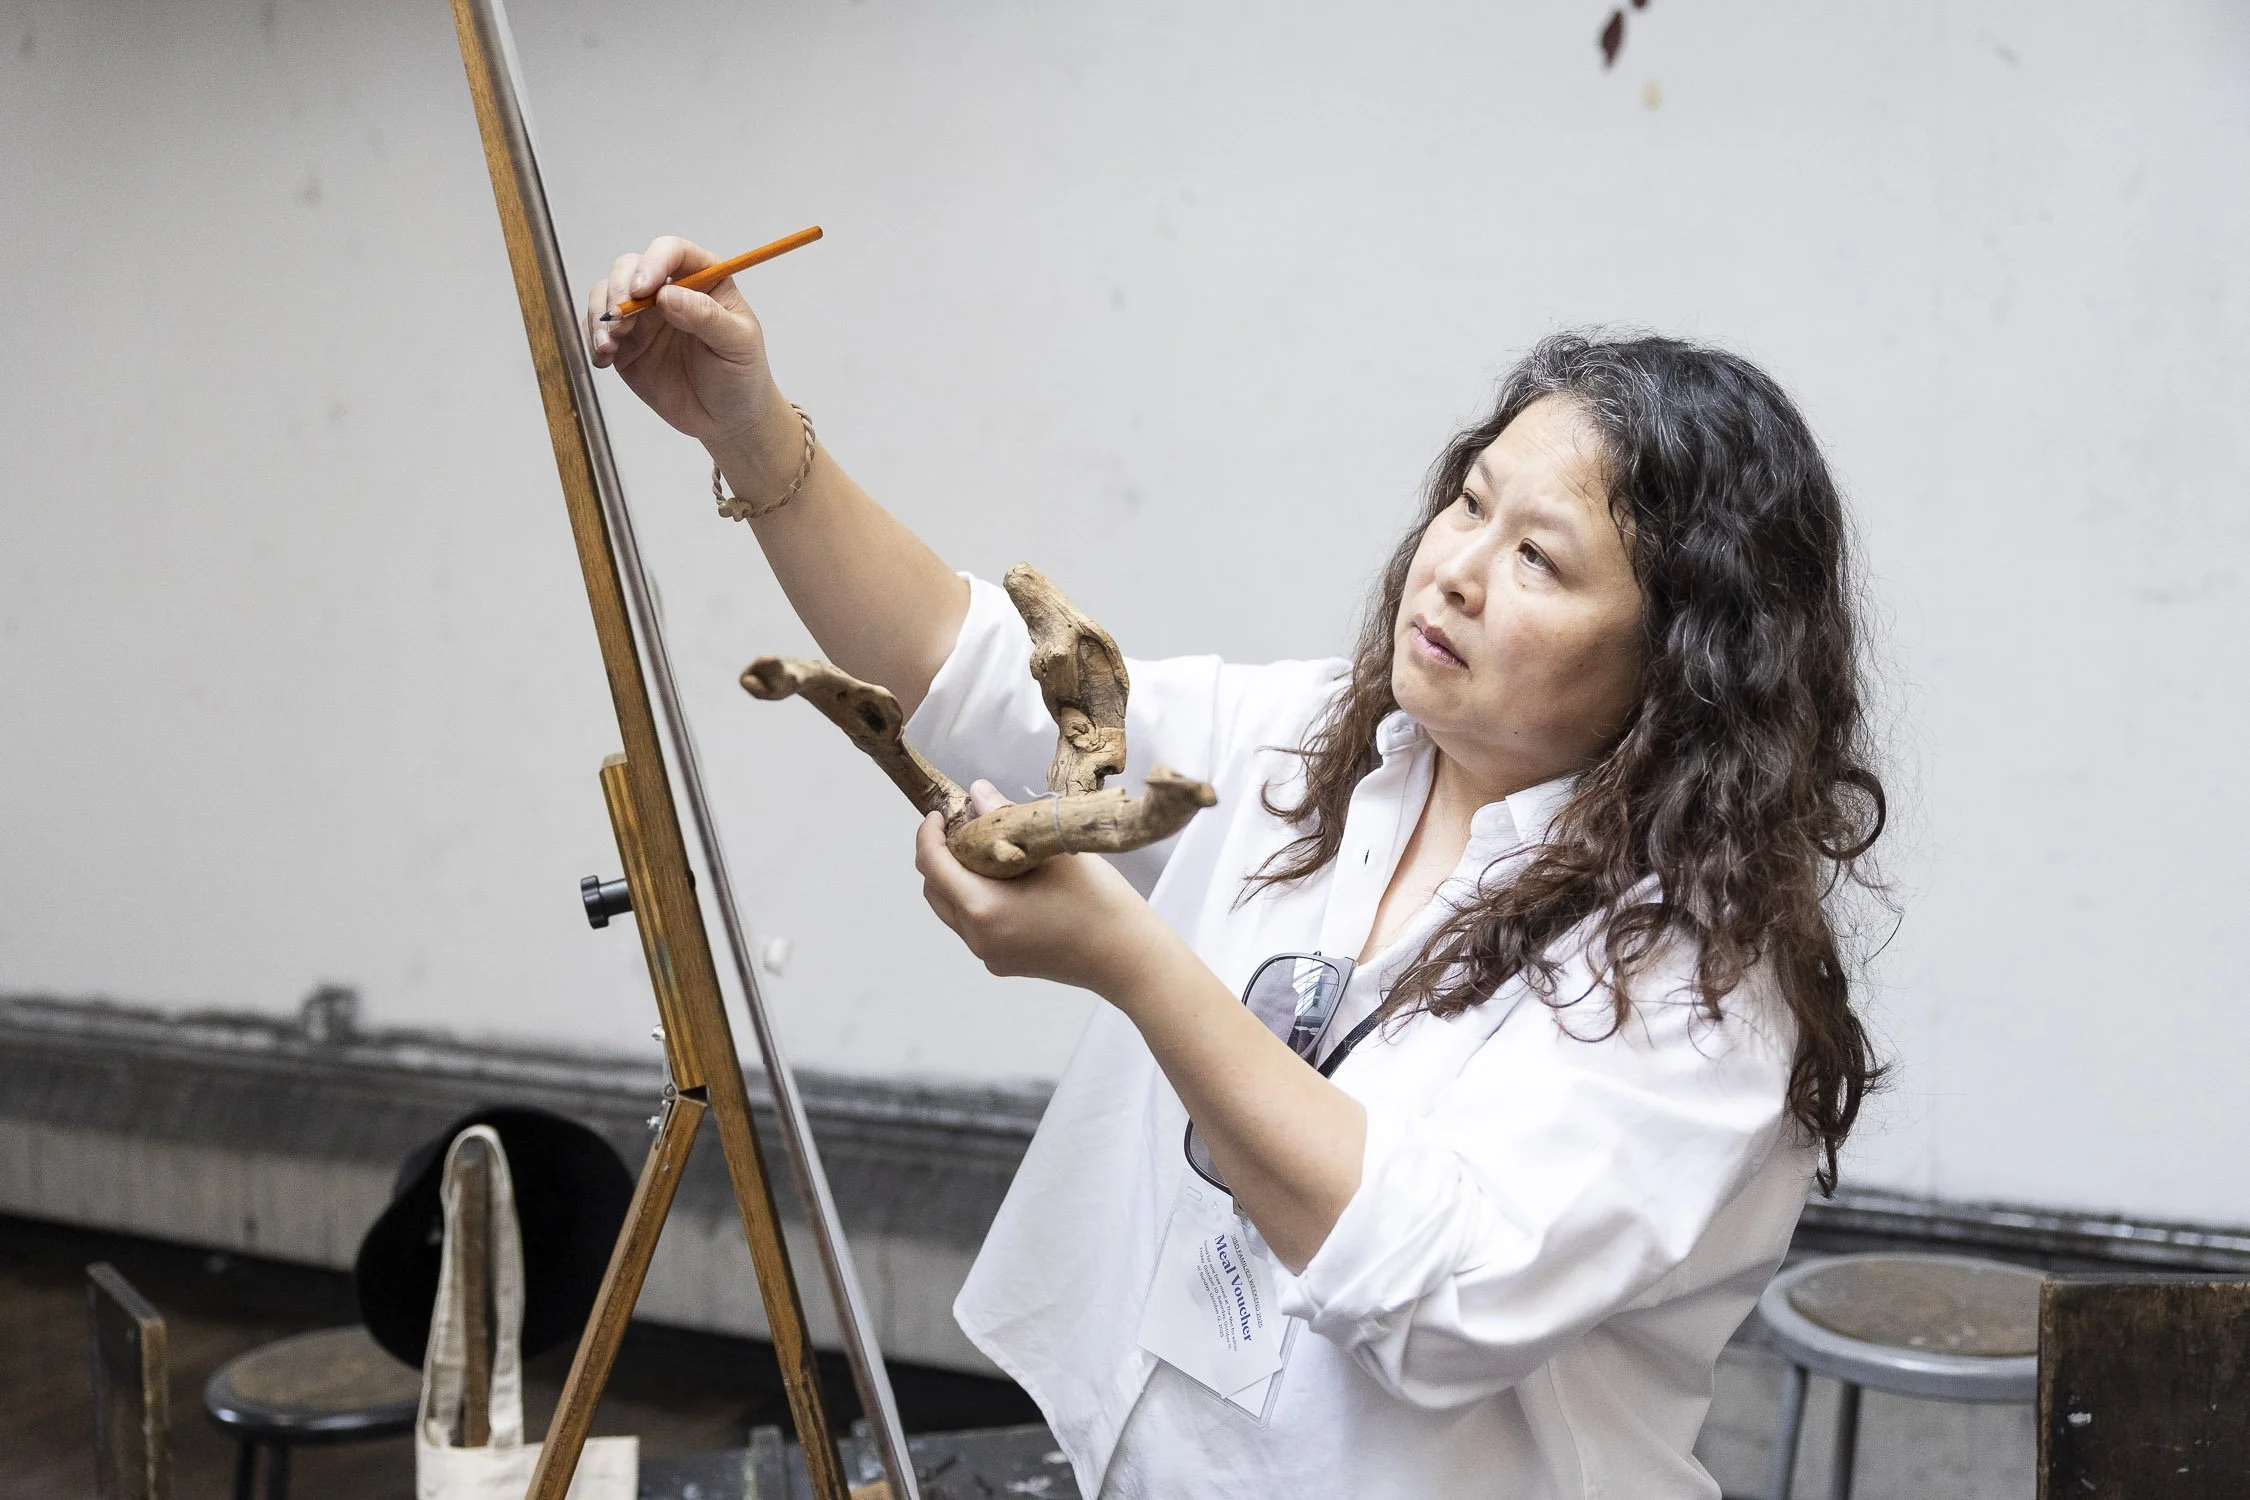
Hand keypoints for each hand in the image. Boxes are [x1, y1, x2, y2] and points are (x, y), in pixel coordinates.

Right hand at [585, 236, 795, 461]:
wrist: (728, 419)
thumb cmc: (742, 374)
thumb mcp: (737, 344)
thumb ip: (706, 317)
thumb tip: (667, 295)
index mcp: (703, 280)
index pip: (673, 252)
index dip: (653, 262)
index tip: (642, 290)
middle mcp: (668, 290)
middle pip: (630, 267)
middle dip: (618, 288)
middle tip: (621, 320)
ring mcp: (644, 317)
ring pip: (606, 294)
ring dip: (600, 315)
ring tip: (609, 345)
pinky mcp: (626, 344)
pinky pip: (599, 330)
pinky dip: (593, 339)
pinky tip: (604, 359)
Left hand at [915, 781, 1166, 994]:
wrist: (1128, 956)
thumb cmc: (1098, 900)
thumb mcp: (1053, 848)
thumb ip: (1006, 818)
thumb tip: (977, 793)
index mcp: (983, 907)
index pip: (931, 865)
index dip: (928, 834)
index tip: (940, 815)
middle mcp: (977, 937)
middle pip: (935, 890)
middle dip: (942, 857)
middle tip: (967, 829)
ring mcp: (989, 955)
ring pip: (953, 910)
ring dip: (959, 880)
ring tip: (990, 854)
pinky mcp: (1003, 963)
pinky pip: (975, 927)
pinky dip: (977, 901)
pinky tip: (1010, 884)